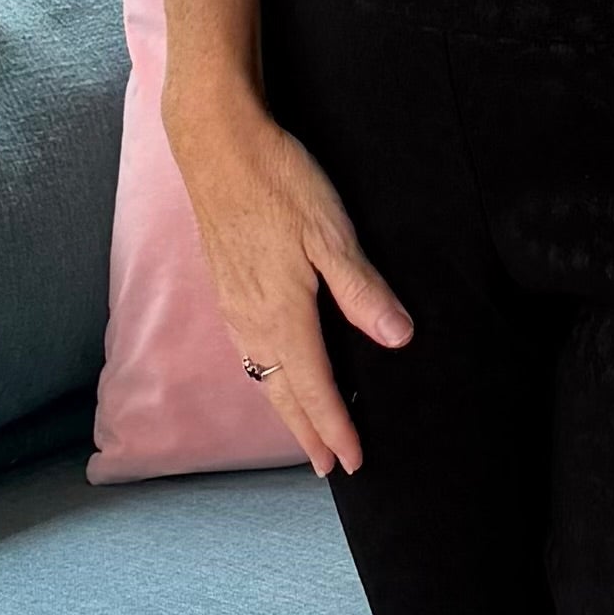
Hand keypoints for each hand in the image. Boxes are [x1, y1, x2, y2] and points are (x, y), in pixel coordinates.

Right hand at [164, 93, 410, 476]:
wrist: (216, 145)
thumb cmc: (277, 182)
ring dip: (285, 408)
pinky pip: (247, 353)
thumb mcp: (330, 232)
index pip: (315, 388)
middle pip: (283, 393)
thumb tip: (398, 339)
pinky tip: (273, 375)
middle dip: (307, 432)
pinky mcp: (226, 288)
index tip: (354, 461)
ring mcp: (234, 306)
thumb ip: (362, 290)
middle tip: (328, 469)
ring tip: (305, 433)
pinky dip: (266, 378)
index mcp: (282, 314)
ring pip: (262, 376)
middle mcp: (252, 321)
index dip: (336, 427)